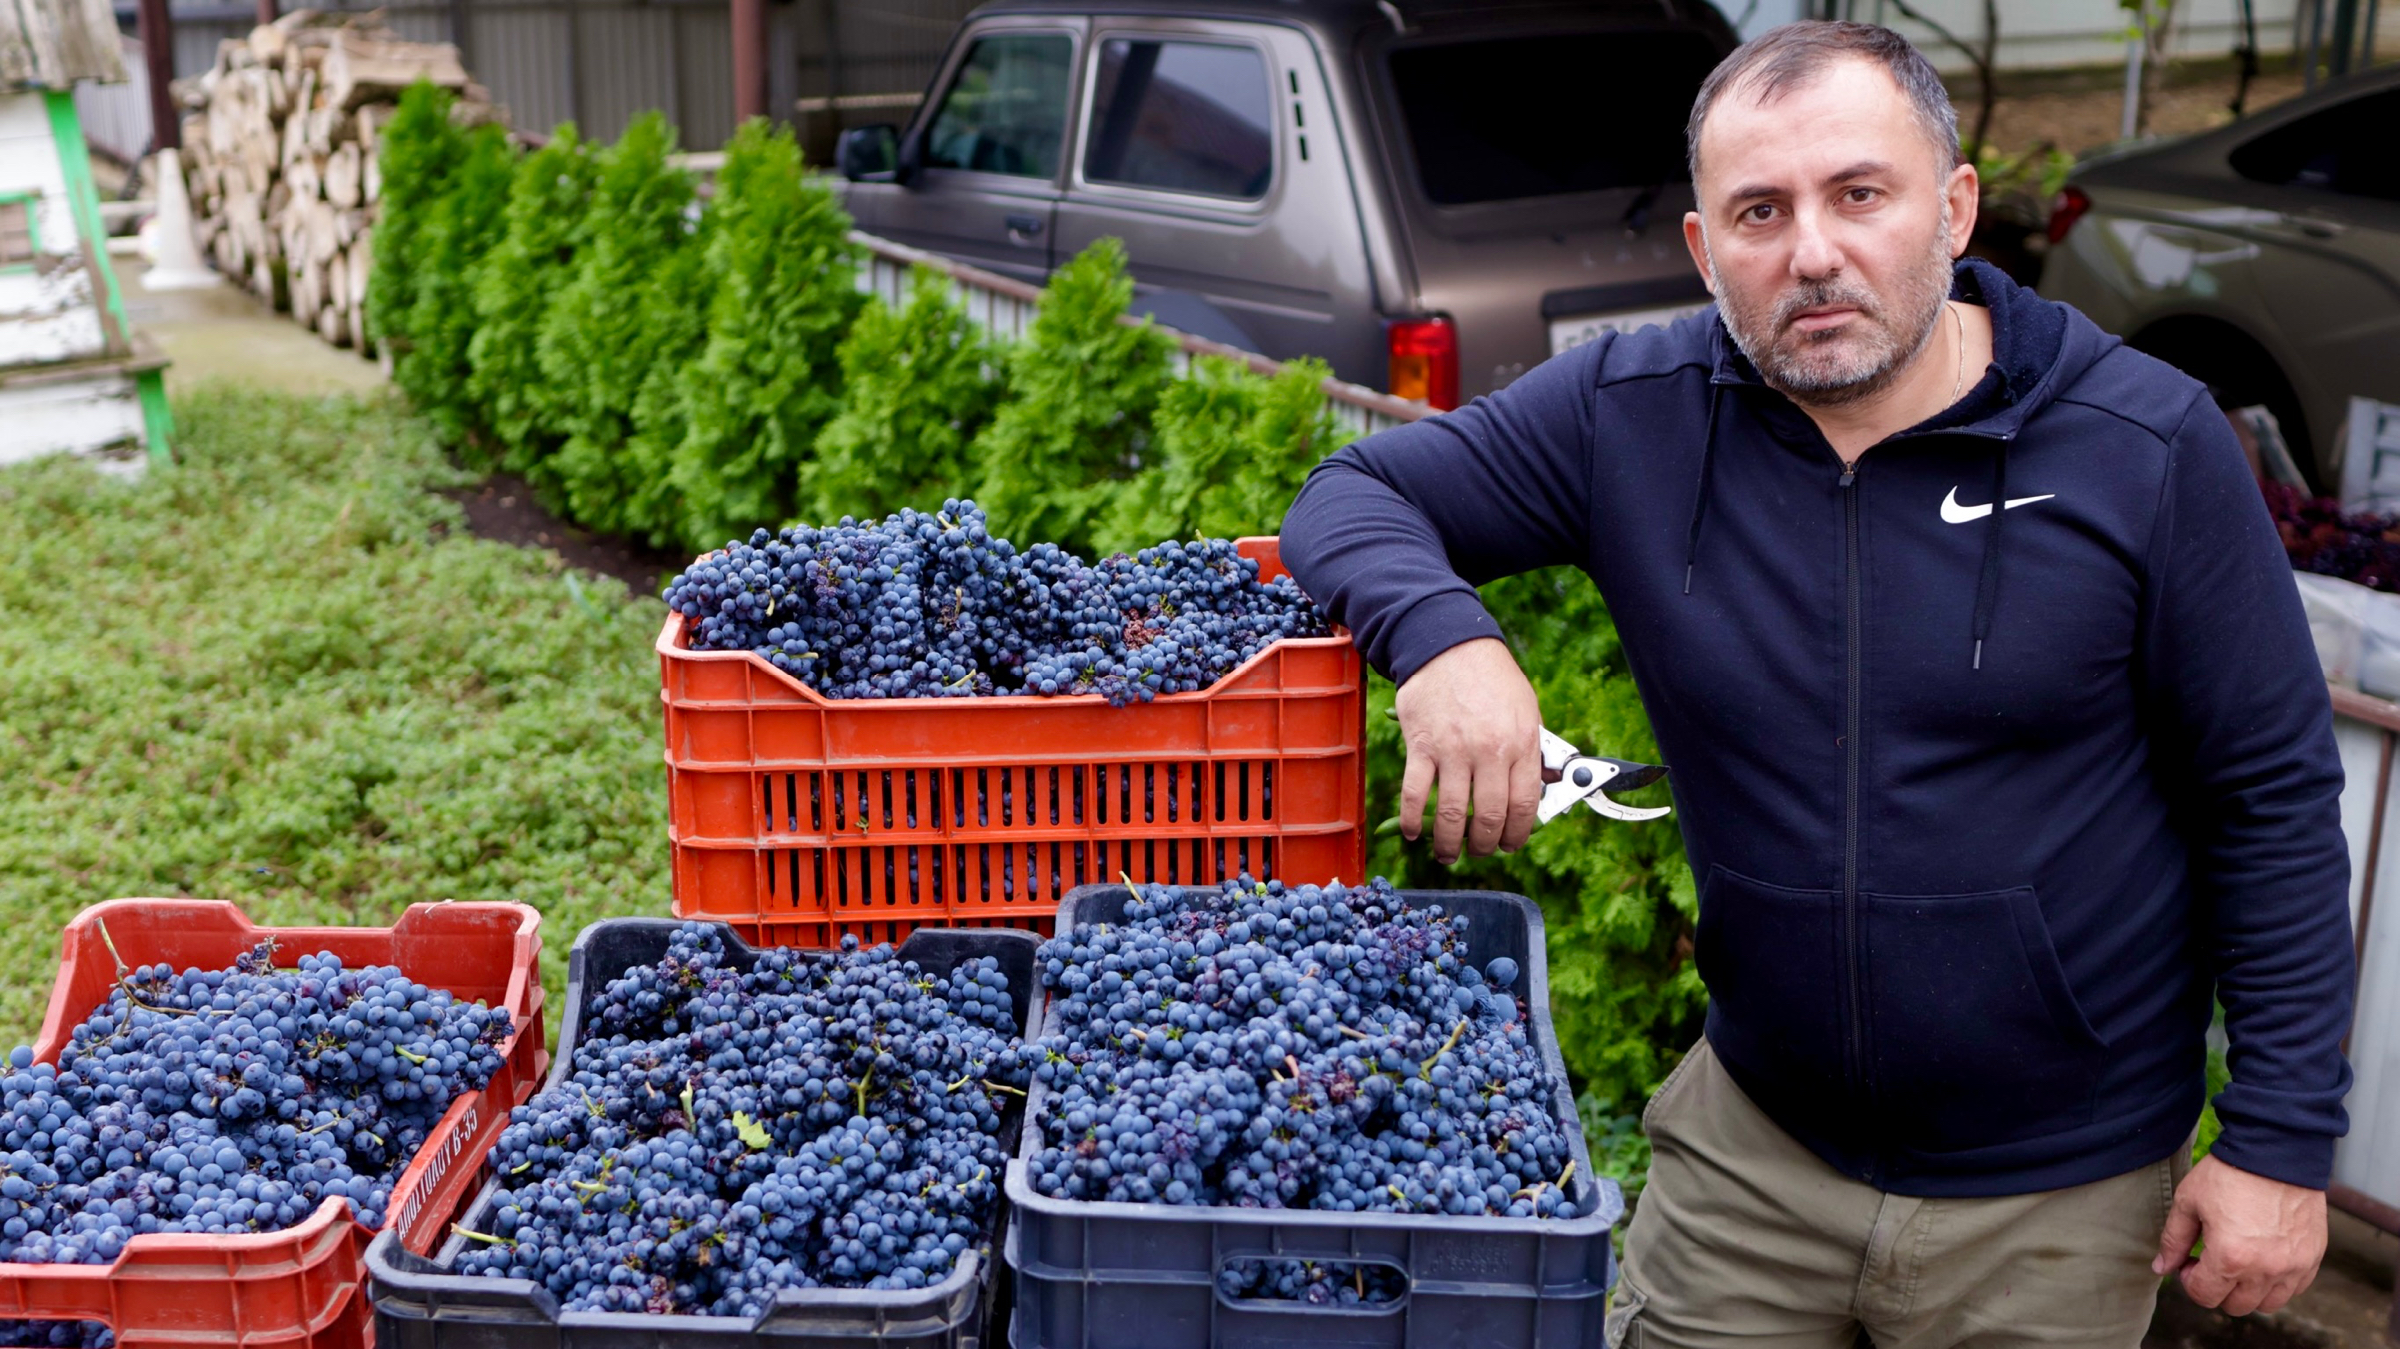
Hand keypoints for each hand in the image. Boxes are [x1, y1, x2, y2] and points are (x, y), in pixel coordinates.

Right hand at [1393, 638, 1540, 864]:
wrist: (1448, 645)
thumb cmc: (1491, 677)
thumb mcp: (1527, 709)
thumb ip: (1532, 751)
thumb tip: (1536, 790)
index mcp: (1521, 743)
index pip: (1524, 805)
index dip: (1517, 834)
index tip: (1510, 844)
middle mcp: (1489, 751)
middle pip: (1488, 817)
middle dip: (1484, 845)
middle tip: (1479, 852)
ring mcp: (1453, 750)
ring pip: (1450, 814)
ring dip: (1448, 844)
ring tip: (1447, 854)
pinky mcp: (1421, 746)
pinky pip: (1415, 794)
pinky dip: (1412, 821)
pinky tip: (1414, 833)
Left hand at [2152, 1155, 2327, 1316]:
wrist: (2276, 1150)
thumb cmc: (2229, 1173)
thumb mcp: (2189, 1201)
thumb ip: (2173, 1240)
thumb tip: (2161, 1268)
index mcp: (2230, 1257)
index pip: (2204, 1295)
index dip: (2190, 1280)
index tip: (2190, 1260)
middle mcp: (2265, 1269)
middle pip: (2235, 1305)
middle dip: (2217, 1287)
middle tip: (2212, 1259)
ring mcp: (2293, 1266)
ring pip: (2268, 1304)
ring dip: (2248, 1290)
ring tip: (2239, 1260)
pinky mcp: (2313, 1257)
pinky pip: (2294, 1289)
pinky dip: (2277, 1282)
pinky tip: (2264, 1257)